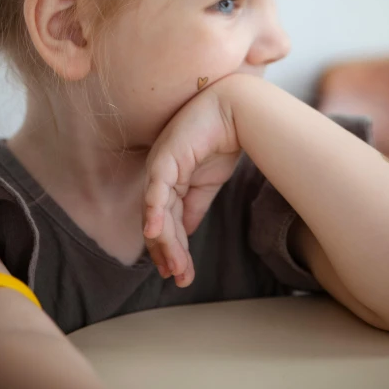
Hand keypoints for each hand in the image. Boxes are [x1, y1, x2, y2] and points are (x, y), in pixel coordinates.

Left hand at [142, 79, 240, 287]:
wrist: (236, 110)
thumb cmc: (222, 139)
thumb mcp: (208, 183)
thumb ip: (194, 206)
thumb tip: (186, 233)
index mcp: (170, 181)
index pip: (166, 221)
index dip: (172, 248)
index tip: (181, 274)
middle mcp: (159, 176)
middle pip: (159, 221)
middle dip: (168, 252)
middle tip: (178, 278)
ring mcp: (159, 167)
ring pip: (157, 213)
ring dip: (166, 242)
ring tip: (175, 268)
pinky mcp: (165, 159)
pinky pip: (156, 191)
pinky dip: (153, 212)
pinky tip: (153, 232)